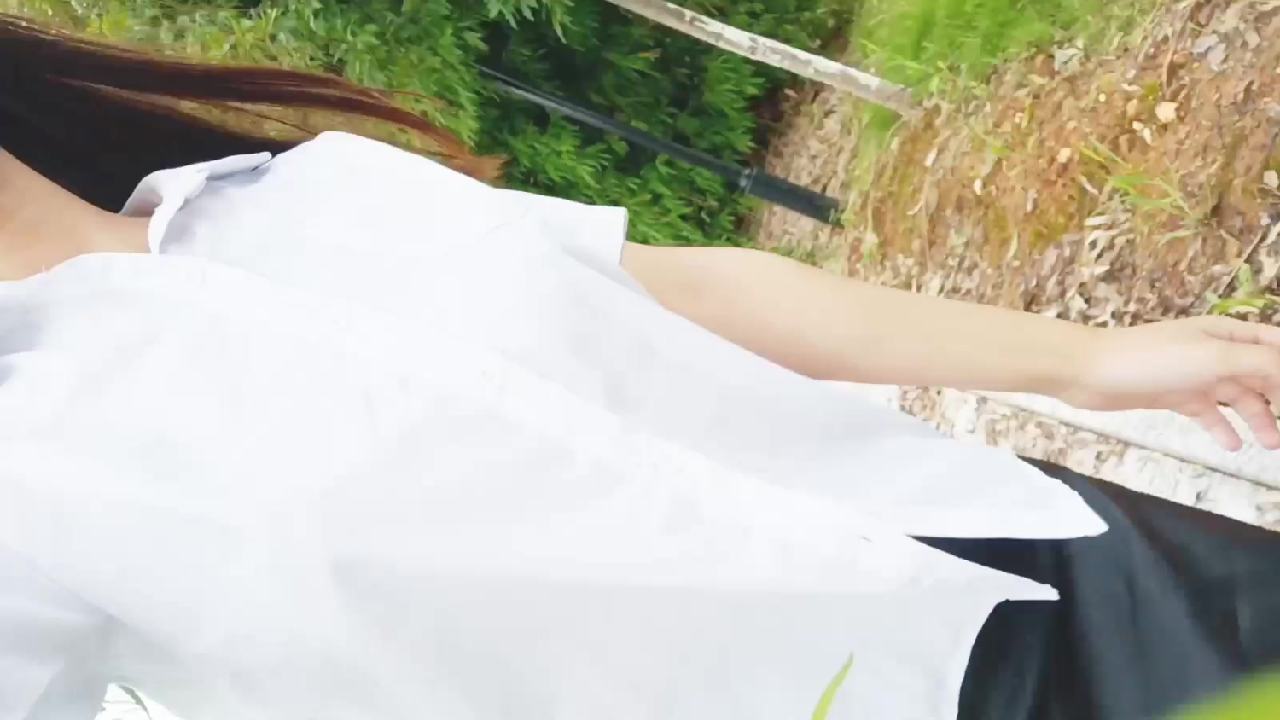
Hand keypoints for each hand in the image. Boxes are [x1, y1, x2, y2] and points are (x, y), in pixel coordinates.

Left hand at [1064, 317, 1279, 450]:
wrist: (1088, 372)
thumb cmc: (1151, 359)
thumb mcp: (1213, 357)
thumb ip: (1260, 363)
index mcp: (1227, 334)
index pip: (1274, 346)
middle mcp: (1215, 351)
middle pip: (1261, 374)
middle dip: (1279, 398)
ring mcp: (1194, 375)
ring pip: (1237, 397)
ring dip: (1258, 418)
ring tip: (1271, 444)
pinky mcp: (1173, 396)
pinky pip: (1208, 413)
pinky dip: (1223, 427)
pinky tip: (1233, 445)